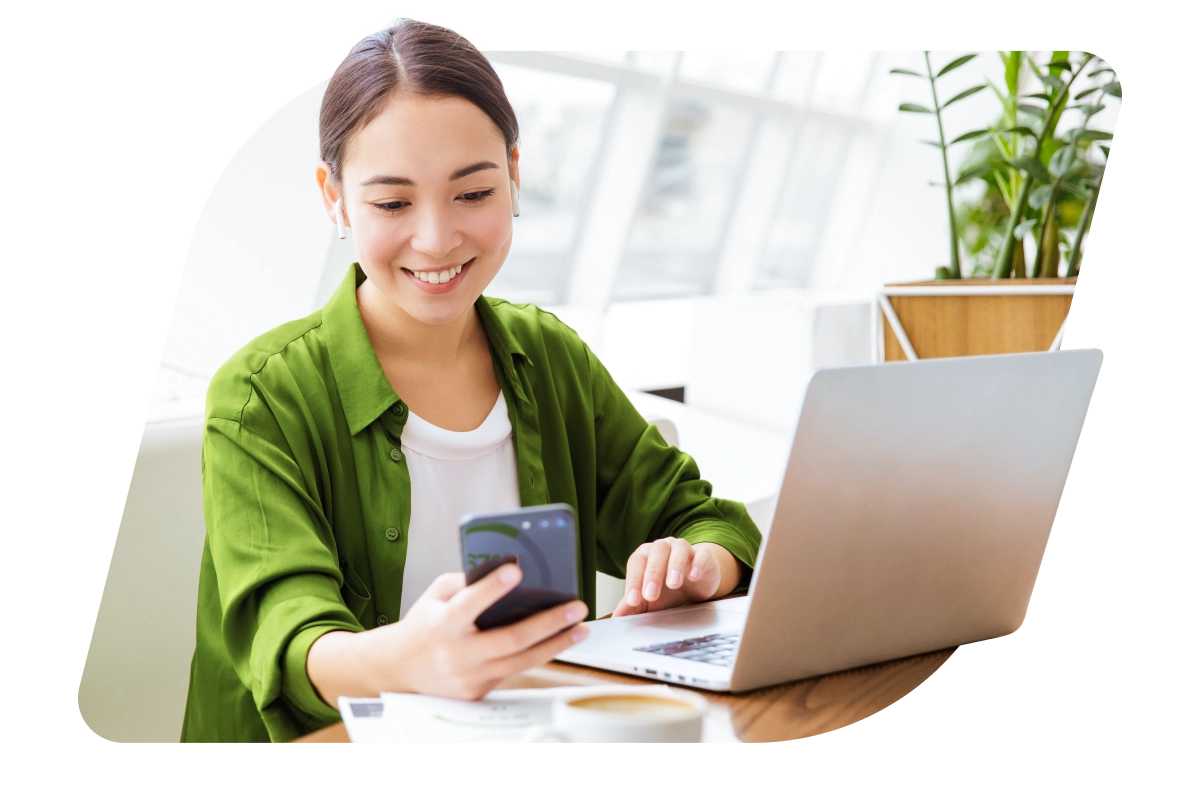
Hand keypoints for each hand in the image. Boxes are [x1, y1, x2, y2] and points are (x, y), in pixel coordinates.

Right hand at [307, 563, 588, 703]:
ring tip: (580, 628)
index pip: (469, 604)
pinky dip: (538, 655)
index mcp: (442, 625)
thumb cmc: (424, 624)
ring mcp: (469, 677)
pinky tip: (558, 642)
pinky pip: (514, 671)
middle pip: (510, 639)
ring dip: (556, 644)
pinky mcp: (479, 692)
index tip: (516, 569)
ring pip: (521, 661)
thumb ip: (466, 582)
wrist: (400, 669)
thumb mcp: (436, 596)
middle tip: (575, 607)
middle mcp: (456, 654)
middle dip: (548, 622)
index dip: (492, 587)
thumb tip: (505, 569)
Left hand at [610, 538, 738, 617]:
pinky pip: (702, 554)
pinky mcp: (704, 555)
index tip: (633, 600)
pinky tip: (694, 576)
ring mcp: (685, 549)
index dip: (633, 580)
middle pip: (656, 552)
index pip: (636, 562)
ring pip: (679, 548)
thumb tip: (617, 616)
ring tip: (674, 584)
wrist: (695, 586)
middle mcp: (664, 547)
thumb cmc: (669, 591)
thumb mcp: (650, 600)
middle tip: (651, 595)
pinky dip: (698, 563)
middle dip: (653, 573)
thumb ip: (634, 606)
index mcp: (647, 555)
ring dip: (675, 565)